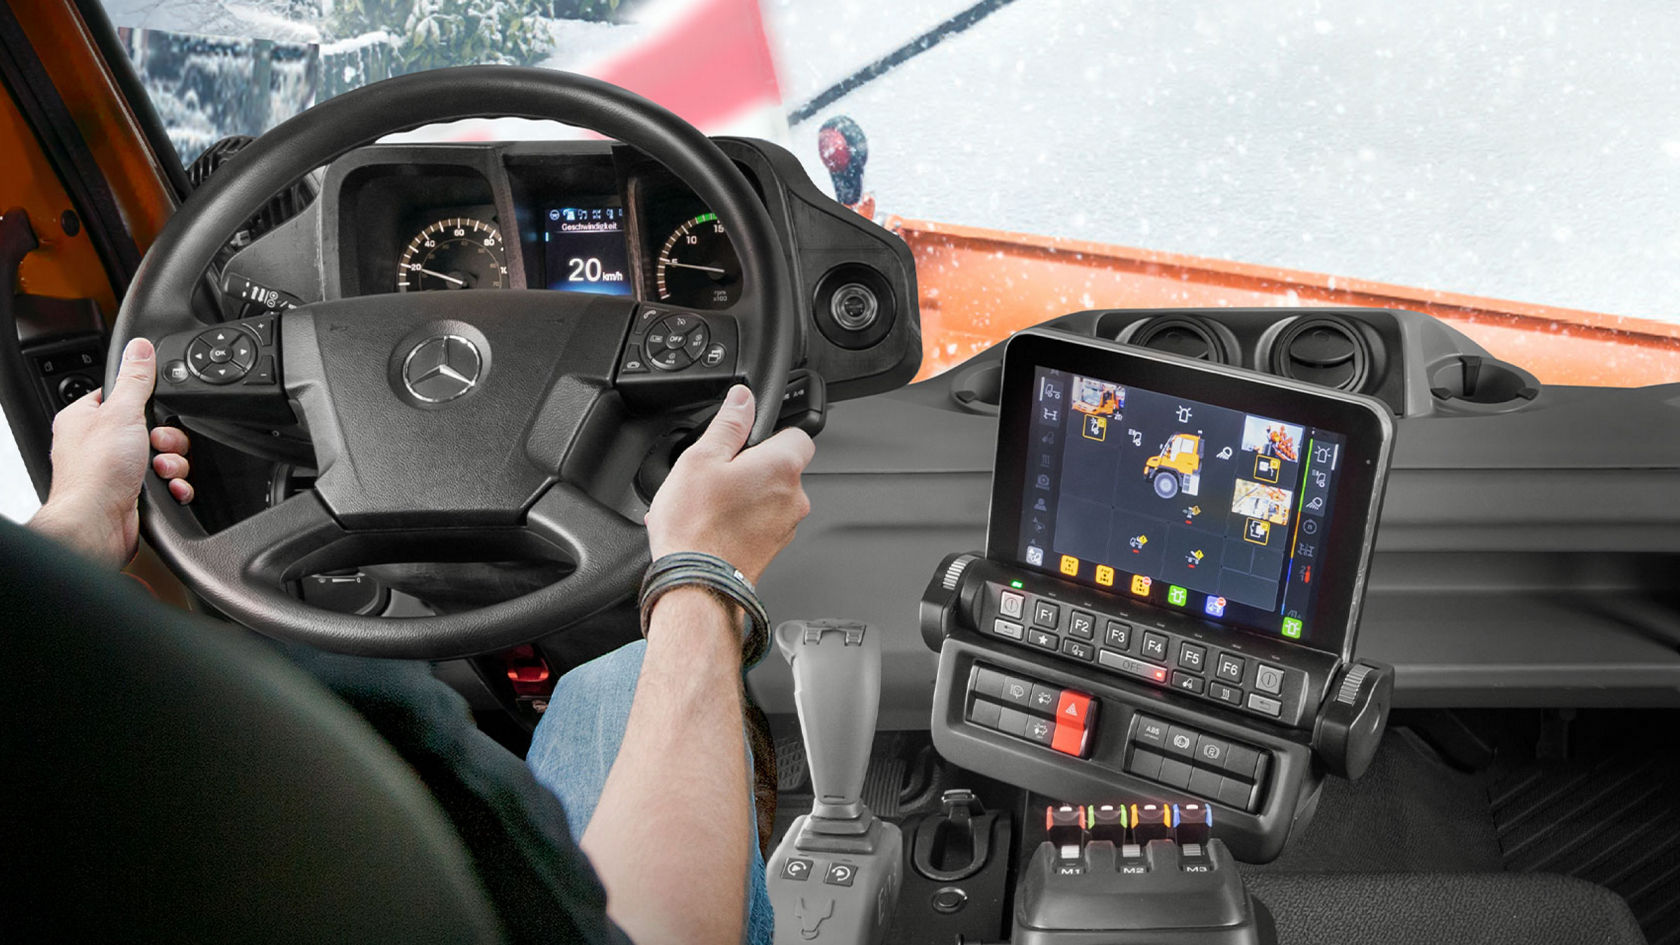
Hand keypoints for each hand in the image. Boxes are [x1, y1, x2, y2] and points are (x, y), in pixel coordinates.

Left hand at [28, 337, 193, 568]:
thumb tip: (139, 349)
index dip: (145, 403)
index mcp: (85, 419)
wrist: (98, 523)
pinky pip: (166, 481)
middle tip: (157, 444)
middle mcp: (98, 445)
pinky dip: (173, 485)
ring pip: (163, 455)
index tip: (152, 411)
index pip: (122, 396)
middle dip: (166, 439)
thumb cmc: (96, 474)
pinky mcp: (133, 493)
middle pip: (152, 427)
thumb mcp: (121, 413)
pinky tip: (167, 488)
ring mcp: (115, 470)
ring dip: (172, 463)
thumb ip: (135, 380)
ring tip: (160, 470)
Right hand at [645, 384, 813, 585]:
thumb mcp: (702, 458)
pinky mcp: (773, 549)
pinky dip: (740, 519)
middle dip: (752, 466)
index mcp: (782, 467)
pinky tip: (709, 523)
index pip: (798, 435)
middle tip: (716, 473)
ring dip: (743, 494)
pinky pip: (760, 522)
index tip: (746, 440)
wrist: (695, 584)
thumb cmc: (695, 526)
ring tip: (706, 503)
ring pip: (768, 497)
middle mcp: (794, 497)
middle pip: (780, 468)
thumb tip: (744, 399)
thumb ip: (729, 424)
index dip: (770, 432)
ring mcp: (786, 526)